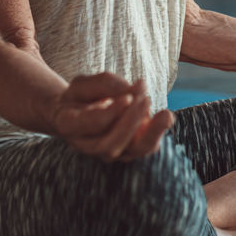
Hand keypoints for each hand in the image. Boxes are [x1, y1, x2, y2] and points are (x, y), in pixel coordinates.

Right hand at [49, 73, 173, 161]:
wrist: (76, 114)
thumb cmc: (79, 97)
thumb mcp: (83, 83)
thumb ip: (107, 84)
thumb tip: (137, 88)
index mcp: (70, 126)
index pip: (93, 125)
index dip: (112, 112)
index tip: (127, 97)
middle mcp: (89, 146)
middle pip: (111, 145)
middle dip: (131, 122)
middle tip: (145, 98)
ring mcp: (109, 152)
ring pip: (132, 152)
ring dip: (151, 133)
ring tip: (165, 114)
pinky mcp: (127, 150)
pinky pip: (145, 148)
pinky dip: (156, 133)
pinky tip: (165, 116)